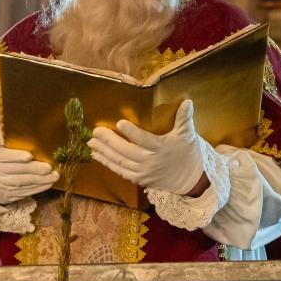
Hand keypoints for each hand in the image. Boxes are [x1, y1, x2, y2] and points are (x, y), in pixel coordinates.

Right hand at [0, 146, 59, 204]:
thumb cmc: (4, 161)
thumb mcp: (4, 151)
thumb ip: (18, 148)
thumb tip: (42, 146)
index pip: (4, 156)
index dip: (16, 156)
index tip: (29, 156)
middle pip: (17, 170)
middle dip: (35, 169)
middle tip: (49, 167)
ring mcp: (2, 184)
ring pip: (23, 182)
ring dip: (41, 180)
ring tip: (54, 176)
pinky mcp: (9, 195)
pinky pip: (26, 191)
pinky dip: (39, 187)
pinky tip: (49, 183)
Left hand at [87, 100, 206, 195]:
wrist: (189, 178)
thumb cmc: (187, 153)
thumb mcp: (188, 135)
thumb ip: (184, 118)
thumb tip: (187, 101)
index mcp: (161, 148)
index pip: (144, 140)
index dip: (132, 132)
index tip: (119, 123)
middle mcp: (150, 161)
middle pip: (126, 151)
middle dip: (109, 141)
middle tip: (96, 130)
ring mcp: (142, 172)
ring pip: (119, 161)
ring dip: (104, 152)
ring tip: (91, 142)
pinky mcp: (138, 179)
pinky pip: (119, 171)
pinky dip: (106, 163)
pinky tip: (96, 155)